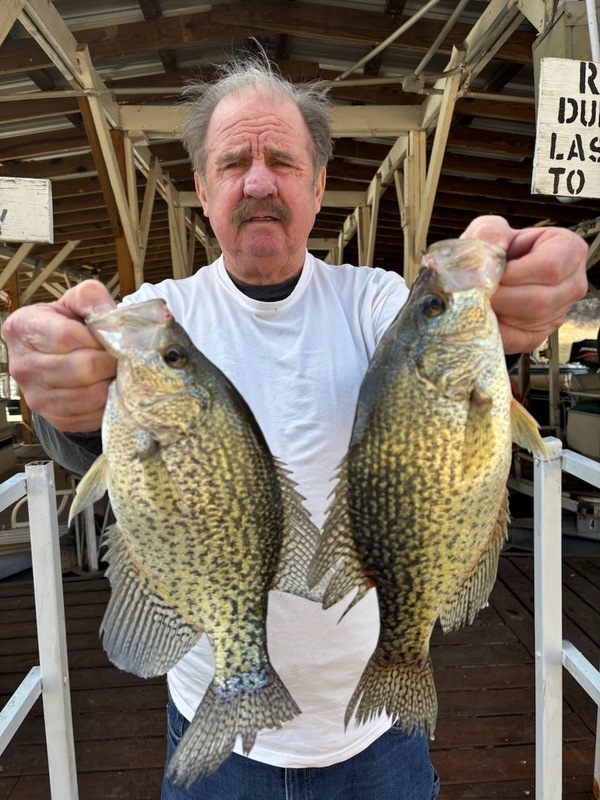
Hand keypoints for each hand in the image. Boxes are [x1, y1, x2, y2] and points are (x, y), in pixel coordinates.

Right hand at [3, 280, 116, 431]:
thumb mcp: (75, 301)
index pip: (67, 337)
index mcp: (23, 329)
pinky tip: (110, 386)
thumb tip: (110, 317)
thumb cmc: (68, 324)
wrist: (59, 354)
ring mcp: (37, 397)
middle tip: (122, 355)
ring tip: (116, 369)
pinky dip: (111, 401)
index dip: (99, 337)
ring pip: (91, 394)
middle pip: (82, 368)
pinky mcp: (57, 419)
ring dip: (113, 382)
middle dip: (110, 360)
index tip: (114, 336)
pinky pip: (94, 414)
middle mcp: (23, 366)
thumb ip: (91, 298)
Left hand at [462, 215, 588, 353]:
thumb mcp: (489, 230)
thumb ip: (490, 235)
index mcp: (568, 249)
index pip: (549, 268)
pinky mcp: (540, 335)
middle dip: (502, 297)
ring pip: (530, 320)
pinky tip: (484, 318)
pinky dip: (497, 331)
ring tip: (480, 301)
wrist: (486, 273)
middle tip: (477, 292)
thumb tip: (487, 256)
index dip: (515, 275)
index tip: (492, 274)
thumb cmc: (494, 250)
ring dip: (499, 313)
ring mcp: (559, 312)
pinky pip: (520, 339)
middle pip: (540, 299)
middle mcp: (572, 283)